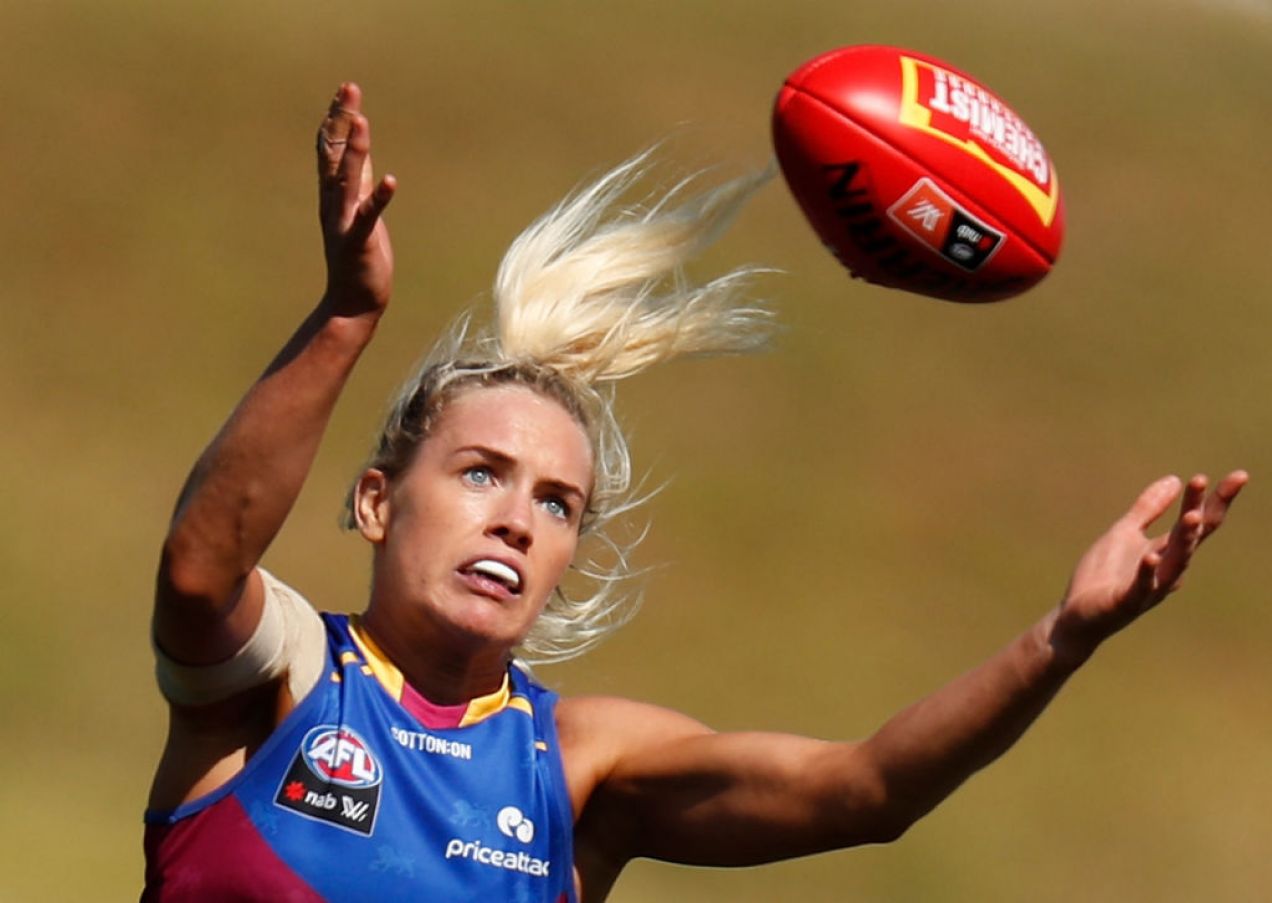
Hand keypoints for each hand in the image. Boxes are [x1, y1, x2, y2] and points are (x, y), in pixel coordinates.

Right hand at [317, 83, 395, 317]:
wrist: (352, 302)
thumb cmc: (358, 257)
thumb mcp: (358, 209)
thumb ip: (357, 180)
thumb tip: (358, 148)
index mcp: (334, 194)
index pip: (330, 147)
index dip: (338, 117)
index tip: (347, 90)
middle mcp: (334, 203)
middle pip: (333, 153)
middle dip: (341, 119)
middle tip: (349, 88)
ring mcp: (344, 222)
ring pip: (347, 179)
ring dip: (354, 150)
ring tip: (361, 122)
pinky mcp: (359, 242)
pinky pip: (367, 217)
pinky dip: (378, 199)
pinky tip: (391, 181)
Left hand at [1050, 470, 1247, 665]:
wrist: (1078, 615)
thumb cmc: (1104, 575)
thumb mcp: (1124, 532)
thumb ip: (1148, 508)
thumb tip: (1174, 480)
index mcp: (1167, 551)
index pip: (1198, 522)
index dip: (1216, 499)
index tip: (1239, 475)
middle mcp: (1166, 568)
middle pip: (1191, 538)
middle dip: (1202, 510)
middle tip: (1210, 483)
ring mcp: (1150, 587)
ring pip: (1175, 561)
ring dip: (1184, 539)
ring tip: (1192, 515)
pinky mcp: (1126, 602)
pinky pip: (1141, 586)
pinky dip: (1147, 572)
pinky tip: (1150, 557)